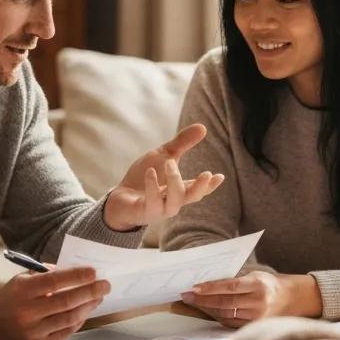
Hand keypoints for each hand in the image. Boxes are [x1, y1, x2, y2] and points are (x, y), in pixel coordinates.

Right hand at [0, 267, 110, 339]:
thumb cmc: (13, 295)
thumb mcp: (25, 278)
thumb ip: (50, 275)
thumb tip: (81, 274)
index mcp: (22, 291)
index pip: (55, 281)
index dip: (77, 276)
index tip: (94, 272)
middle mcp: (26, 312)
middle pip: (66, 302)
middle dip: (90, 292)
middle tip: (105, 285)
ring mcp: (32, 332)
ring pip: (69, 318)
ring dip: (88, 306)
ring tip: (98, 297)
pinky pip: (65, 332)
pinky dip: (79, 320)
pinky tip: (86, 310)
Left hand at [103, 123, 224, 230]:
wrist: (120, 197)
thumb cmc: (144, 177)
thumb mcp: (163, 156)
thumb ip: (182, 143)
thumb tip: (203, 127)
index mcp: (180, 189)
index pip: (199, 189)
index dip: (210, 184)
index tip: (220, 176)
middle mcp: (173, 202)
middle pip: (191, 197)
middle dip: (200, 187)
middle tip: (207, 174)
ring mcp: (160, 209)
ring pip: (174, 202)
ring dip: (174, 182)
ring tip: (169, 163)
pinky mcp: (145, 212)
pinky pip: (153, 203)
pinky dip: (152, 187)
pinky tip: (150, 171)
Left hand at [180, 271, 322, 327]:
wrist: (293, 298)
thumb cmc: (269, 283)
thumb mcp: (256, 275)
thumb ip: (236, 279)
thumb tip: (207, 282)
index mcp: (259, 285)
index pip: (230, 287)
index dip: (210, 288)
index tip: (194, 288)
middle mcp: (259, 303)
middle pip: (225, 303)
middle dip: (203, 300)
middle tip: (186, 296)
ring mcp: (257, 318)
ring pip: (226, 315)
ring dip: (207, 309)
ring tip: (193, 303)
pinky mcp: (255, 327)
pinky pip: (231, 323)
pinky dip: (218, 317)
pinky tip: (207, 311)